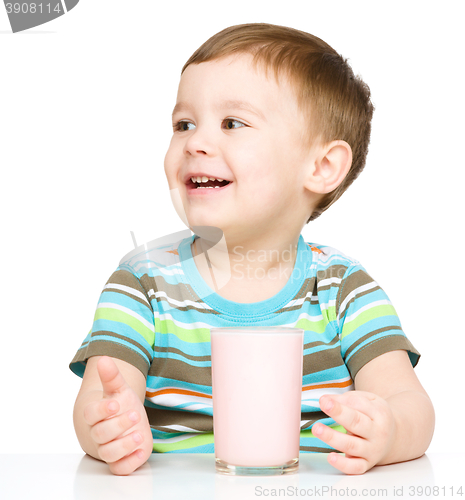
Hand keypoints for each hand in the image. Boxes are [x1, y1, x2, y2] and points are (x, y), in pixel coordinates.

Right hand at [83, 356, 152, 474]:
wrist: (124, 425)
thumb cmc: (120, 406)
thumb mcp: (119, 389)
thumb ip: (112, 376)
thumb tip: (104, 358)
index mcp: (96, 415)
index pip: (91, 414)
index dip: (101, 410)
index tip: (115, 403)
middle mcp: (99, 434)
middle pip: (101, 434)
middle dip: (118, 425)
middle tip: (134, 414)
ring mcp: (109, 449)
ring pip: (109, 453)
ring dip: (124, 445)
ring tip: (138, 434)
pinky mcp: (120, 462)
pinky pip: (120, 468)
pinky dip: (129, 462)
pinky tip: (141, 451)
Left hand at [312, 390, 396, 474]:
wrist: (395, 439)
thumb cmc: (376, 417)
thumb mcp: (369, 401)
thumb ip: (349, 398)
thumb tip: (326, 400)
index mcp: (379, 414)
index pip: (359, 405)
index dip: (340, 402)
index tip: (324, 399)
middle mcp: (377, 433)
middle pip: (356, 423)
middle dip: (339, 413)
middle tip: (324, 405)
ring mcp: (372, 450)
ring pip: (352, 445)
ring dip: (333, 437)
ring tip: (317, 429)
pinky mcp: (366, 464)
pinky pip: (355, 467)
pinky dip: (343, 464)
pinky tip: (331, 457)